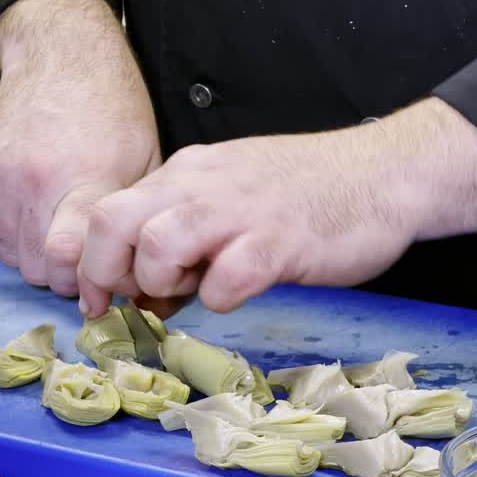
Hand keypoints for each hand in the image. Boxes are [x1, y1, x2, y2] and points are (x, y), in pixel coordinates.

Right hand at [0, 0, 159, 296]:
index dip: (83, 281)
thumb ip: (132, 216)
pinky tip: (29, 205)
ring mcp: (2, 174)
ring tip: (54, 225)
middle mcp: (39, 179)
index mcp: (88, 179)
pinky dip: (5, 226)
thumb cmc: (111, 105)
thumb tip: (132, 271)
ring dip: (31, 251)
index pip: (67, 257)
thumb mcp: (144, 158)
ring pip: (8, 253)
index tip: (95, 278)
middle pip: (36, 267)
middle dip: (60, 273)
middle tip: (78, 254)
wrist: (62, 53)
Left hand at [76, 98, 476, 314]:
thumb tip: (144, 289)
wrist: (385, 173)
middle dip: (106, 274)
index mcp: (186, 174)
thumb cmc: (305, 194)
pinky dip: (220, 297)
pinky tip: (237, 295)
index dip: (90, 262)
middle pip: (113, 222)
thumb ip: (183, 233)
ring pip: (158, 243)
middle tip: (131, 304)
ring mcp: (241, 212)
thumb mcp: (229, 198)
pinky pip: (228, 276)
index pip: (107, 211)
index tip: (101, 298)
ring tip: (186, 294)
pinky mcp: (281, 242)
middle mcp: (202, 185)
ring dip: (159, 281)